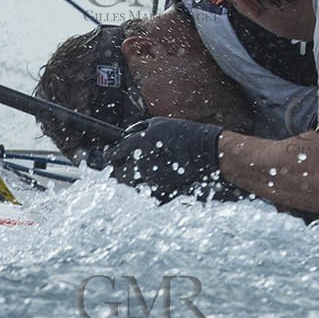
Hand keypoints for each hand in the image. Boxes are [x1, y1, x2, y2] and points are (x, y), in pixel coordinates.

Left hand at [102, 117, 222, 199]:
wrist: (208, 152)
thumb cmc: (186, 135)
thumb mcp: (159, 124)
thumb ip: (138, 130)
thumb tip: (126, 135)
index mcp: (139, 145)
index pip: (114, 155)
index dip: (110, 155)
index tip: (110, 155)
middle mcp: (142, 164)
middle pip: (120, 175)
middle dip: (121, 170)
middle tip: (127, 165)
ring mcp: (152, 181)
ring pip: (134, 186)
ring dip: (136, 180)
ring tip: (149, 170)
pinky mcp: (162, 193)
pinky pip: (149, 192)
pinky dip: (151, 186)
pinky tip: (161, 177)